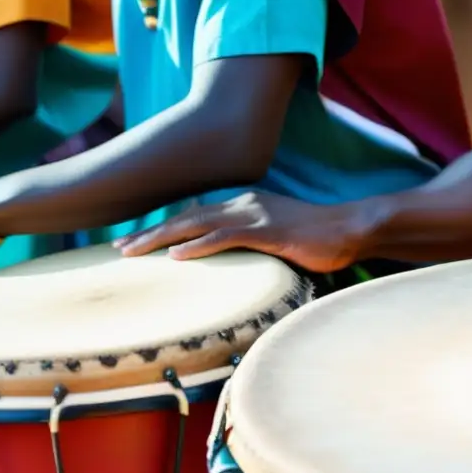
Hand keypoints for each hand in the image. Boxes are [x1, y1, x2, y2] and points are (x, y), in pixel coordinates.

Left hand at [113, 191, 366, 272]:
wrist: (352, 229)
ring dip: (162, 238)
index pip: (191, 217)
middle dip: (149, 233)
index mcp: (241, 206)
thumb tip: (225, 267)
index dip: (160, 229)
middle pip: (185, 218)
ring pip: (197, 225)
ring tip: (134, 252)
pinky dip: (199, 245)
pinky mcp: (269, 231)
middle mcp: (242, 205)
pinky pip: (226, 237)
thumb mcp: (272, 240)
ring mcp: (255, 215)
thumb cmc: (316, 240)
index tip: (132, 243)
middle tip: (119, 249)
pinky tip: (177, 255)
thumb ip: (247, 246)